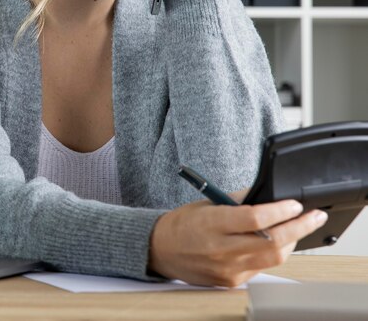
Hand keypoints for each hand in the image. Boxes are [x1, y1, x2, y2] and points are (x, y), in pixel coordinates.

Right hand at [148, 199, 327, 286]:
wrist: (162, 249)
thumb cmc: (183, 223)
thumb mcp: (208, 202)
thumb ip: (239, 199)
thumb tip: (269, 194)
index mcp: (213, 224)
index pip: (255, 219)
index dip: (280, 211)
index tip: (294, 203)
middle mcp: (221, 249)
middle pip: (272, 242)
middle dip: (298, 227)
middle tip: (313, 216)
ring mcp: (228, 269)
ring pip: (273, 258)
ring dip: (291, 241)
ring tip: (299, 227)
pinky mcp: (232, 281)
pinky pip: (262, 267)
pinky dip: (273, 253)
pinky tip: (278, 242)